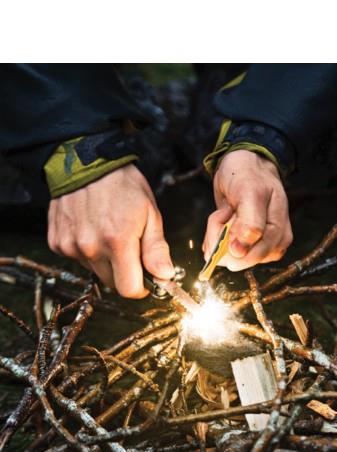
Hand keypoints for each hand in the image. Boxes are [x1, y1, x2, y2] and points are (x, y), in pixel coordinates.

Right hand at [47, 164, 174, 297]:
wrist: (86, 162)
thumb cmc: (122, 186)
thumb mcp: (149, 213)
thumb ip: (156, 249)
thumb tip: (164, 276)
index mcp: (117, 241)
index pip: (129, 289)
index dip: (141, 287)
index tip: (146, 278)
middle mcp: (90, 247)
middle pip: (111, 283)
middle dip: (124, 272)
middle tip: (129, 248)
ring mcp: (70, 246)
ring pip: (94, 270)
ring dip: (105, 260)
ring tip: (108, 232)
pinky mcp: (57, 242)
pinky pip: (76, 259)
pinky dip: (86, 251)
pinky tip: (91, 229)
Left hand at [203, 150, 292, 270]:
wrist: (243, 167)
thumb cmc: (249, 175)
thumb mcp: (250, 193)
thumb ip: (249, 223)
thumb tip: (239, 252)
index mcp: (279, 233)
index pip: (252, 255)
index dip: (231, 242)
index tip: (226, 215)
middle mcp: (270, 244)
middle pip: (237, 259)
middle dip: (223, 236)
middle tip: (226, 211)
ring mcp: (256, 247)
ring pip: (227, 256)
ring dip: (217, 234)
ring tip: (226, 212)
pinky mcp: (241, 247)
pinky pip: (221, 253)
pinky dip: (214, 236)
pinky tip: (222, 219)